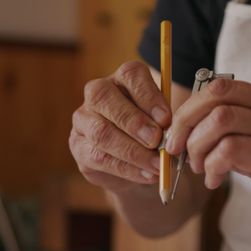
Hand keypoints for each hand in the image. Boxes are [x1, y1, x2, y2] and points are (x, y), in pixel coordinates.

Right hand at [69, 61, 170, 192]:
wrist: (140, 166)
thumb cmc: (155, 134)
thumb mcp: (165, 123)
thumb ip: (165, 122)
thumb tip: (171, 131)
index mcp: (123, 78)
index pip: (131, 75)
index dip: (148, 96)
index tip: (166, 118)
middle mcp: (98, 92)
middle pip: (105, 98)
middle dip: (134, 122)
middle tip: (157, 141)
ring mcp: (83, 119)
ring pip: (101, 132)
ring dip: (133, 151)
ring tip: (157, 164)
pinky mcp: (79, 147)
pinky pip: (100, 158)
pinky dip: (127, 169)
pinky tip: (146, 175)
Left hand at [165, 78, 250, 230]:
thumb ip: (244, 134)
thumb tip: (199, 138)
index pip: (221, 87)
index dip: (191, 108)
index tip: (179, 134)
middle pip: (215, 96)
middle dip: (185, 123)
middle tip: (176, 150)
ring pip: (219, 121)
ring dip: (197, 147)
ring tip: (200, 170)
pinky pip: (231, 150)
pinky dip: (212, 166)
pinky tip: (215, 181)